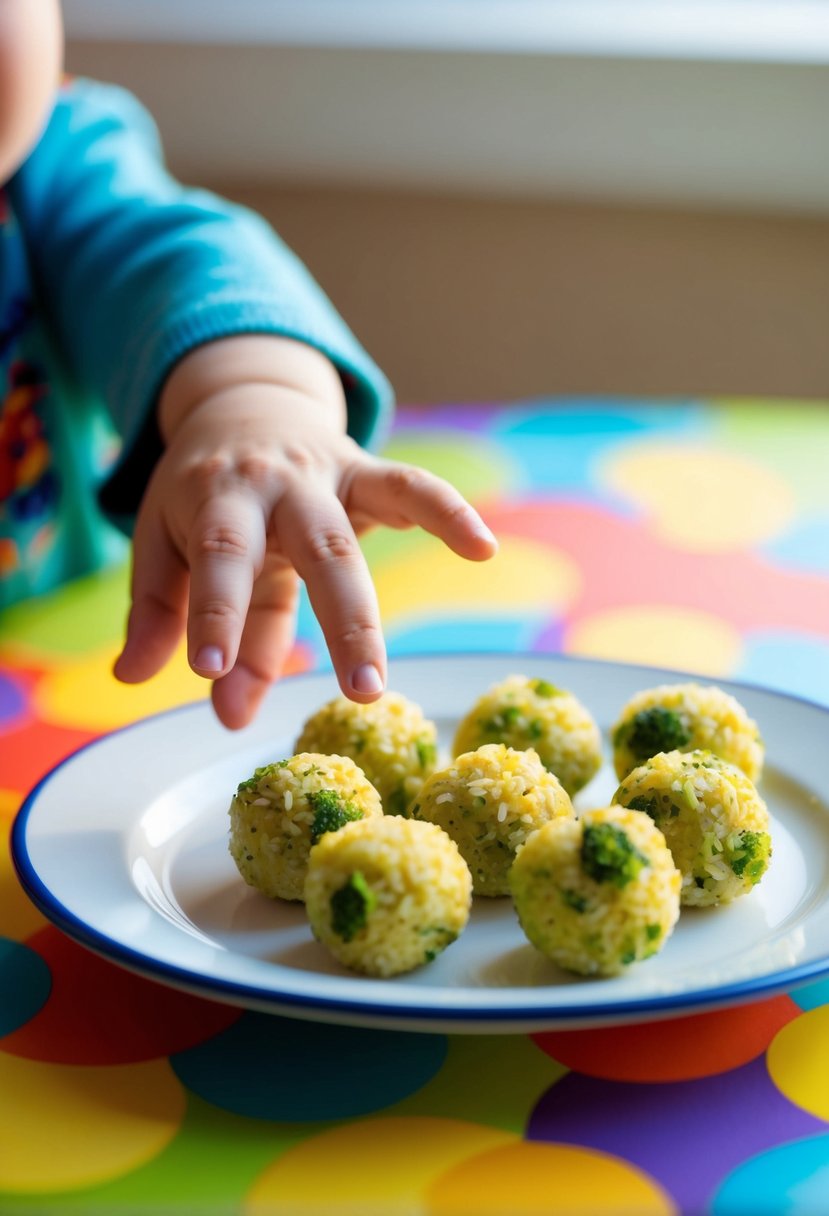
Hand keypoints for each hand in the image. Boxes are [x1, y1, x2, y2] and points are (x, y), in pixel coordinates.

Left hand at [113, 336, 496, 728]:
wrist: (241, 405)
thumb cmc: (202, 495)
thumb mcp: (165, 540)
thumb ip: (160, 610)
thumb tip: (133, 680)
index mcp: (216, 497)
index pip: (219, 556)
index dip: (217, 612)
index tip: (212, 672)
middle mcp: (275, 484)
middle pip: (311, 548)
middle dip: (333, 621)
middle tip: (352, 694)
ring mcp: (326, 474)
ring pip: (359, 536)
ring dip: (372, 611)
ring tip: (386, 681)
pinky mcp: (366, 471)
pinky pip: (412, 486)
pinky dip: (448, 512)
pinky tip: (483, 548)